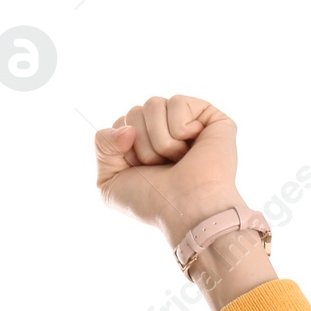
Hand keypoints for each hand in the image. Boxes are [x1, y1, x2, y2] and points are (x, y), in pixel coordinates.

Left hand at [94, 94, 241, 243]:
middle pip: (134, 112)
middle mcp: (164, 129)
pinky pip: (177, 102)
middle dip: (141, 145)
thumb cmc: (152, 202)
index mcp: (142, 143)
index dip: (123, 150)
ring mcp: (186, 120)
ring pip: (153, 104)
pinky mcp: (207, 115)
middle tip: (160, 167)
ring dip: (160, 140)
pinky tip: (192, 146)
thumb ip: (102, 145)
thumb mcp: (110, 181)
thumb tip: (127, 126)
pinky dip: (179, 129)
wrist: (185, 209)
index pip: (120, 123)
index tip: (139, 171)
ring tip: (177, 159)